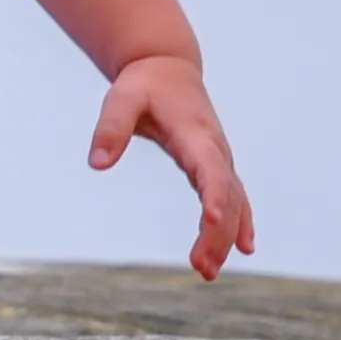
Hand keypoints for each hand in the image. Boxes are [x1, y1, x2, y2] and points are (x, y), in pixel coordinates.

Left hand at [88, 56, 253, 280]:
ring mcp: (220, 158)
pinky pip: (235, 197)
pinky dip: (240, 222)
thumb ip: (110, 128)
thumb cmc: (144, 84)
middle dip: (217, 232)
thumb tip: (97, 164)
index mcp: (194, 133)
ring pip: (233, 202)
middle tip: (201, 268)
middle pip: (226, 195)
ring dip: (225, 237)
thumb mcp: (122, 98)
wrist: (168, 67)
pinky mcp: (216, 165)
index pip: (210, 168)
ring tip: (208, 271)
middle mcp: (215, 148)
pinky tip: (243, 249)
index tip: (212, 220)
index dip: (213, 194)